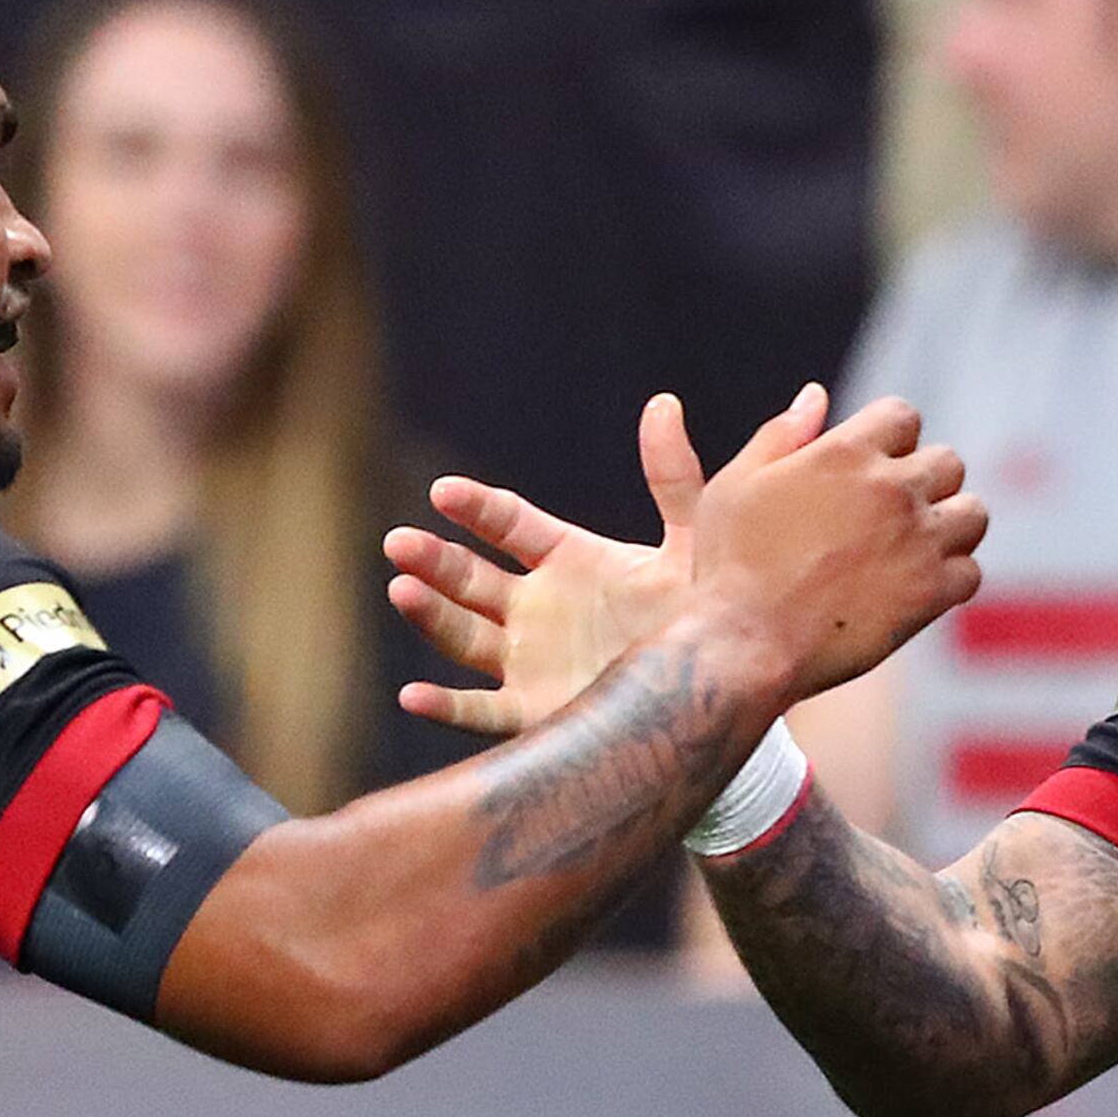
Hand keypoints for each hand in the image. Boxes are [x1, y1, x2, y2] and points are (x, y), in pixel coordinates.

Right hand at [385, 387, 825, 736]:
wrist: (717, 693)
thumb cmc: (704, 616)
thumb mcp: (690, 544)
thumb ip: (673, 480)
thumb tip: (662, 402)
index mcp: (567, 558)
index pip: (508, 523)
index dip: (476, 508)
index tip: (445, 493)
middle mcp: (536, 608)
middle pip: (470, 579)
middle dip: (434, 561)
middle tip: (400, 543)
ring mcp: (527, 661)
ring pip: (462, 635)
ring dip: (430, 615)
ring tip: (402, 591)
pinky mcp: (530, 713)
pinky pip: (477, 713)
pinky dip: (443, 706)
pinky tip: (411, 695)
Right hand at [680, 393, 984, 705]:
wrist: (743, 645)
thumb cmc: (728, 566)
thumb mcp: (736, 485)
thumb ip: (781, 435)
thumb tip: (816, 395)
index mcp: (845, 452)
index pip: (903, 416)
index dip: (891, 439)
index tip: (874, 467)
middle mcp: (891, 488)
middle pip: (948, 462)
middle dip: (926, 481)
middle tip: (895, 514)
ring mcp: (917, 540)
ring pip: (973, 513)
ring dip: (950, 525)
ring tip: (916, 547)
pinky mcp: (930, 593)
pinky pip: (970, 572)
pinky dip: (951, 579)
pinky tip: (918, 588)